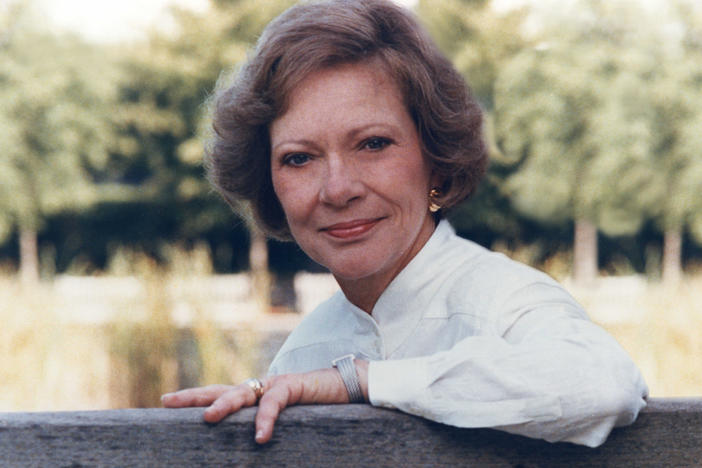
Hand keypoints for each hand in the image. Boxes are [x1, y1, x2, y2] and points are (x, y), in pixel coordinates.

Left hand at [161, 360, 368, 443]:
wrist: (347, 387)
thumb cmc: (316, 406)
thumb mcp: (285, 421)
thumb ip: (264, 426)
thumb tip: (247, 445)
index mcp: (255, 394)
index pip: (219, 394)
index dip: (195, 397)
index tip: (166, 401)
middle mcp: (260, 386)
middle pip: (221, 389)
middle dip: (194, 396)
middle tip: (168, 401)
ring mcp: (275, 384)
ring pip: (243, 393)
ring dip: (225, 406)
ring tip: (208, 419)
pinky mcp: (293, 386)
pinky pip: (274, 403)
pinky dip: (266, 419)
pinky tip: (260, 437)